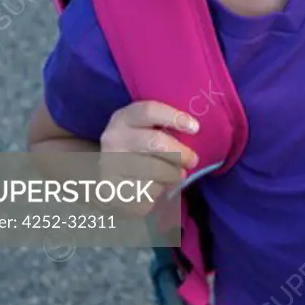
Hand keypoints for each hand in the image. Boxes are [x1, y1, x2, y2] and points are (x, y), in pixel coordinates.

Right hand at [98, 101, 199, 217]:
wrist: (108, 176)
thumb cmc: (137, 149)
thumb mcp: (144, 130)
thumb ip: (164, 127)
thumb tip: (194, 132)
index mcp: (123, 119)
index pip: (149, 111)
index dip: (174, 117)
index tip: (195, 128)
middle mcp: (113, 139)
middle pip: (156, 142)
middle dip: (181, 153)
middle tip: (193, 160)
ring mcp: (110, 166)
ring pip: (156, 171)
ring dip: (172, 175)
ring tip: (175, 175)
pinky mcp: (114, 192)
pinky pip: (148, 192)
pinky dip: (159, 191)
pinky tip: (155, 186)